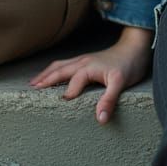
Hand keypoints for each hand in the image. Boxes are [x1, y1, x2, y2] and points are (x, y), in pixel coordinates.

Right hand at [29, 25, 152, 124]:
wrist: (135, 46)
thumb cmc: (129, 63)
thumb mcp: (121, 83)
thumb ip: (109, 100)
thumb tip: (100, 119)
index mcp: (88, 67)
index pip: (71, 83)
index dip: (65, 95)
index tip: (54, 108)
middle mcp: (82, 62)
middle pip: (58, 70)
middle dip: (44, 80)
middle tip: (30, 90)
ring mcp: (83, 59)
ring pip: (60, 65)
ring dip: (46, 74)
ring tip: (34, 83)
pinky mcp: (86, 60)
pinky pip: (66, 64)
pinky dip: (55, 70)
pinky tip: (53, 75)